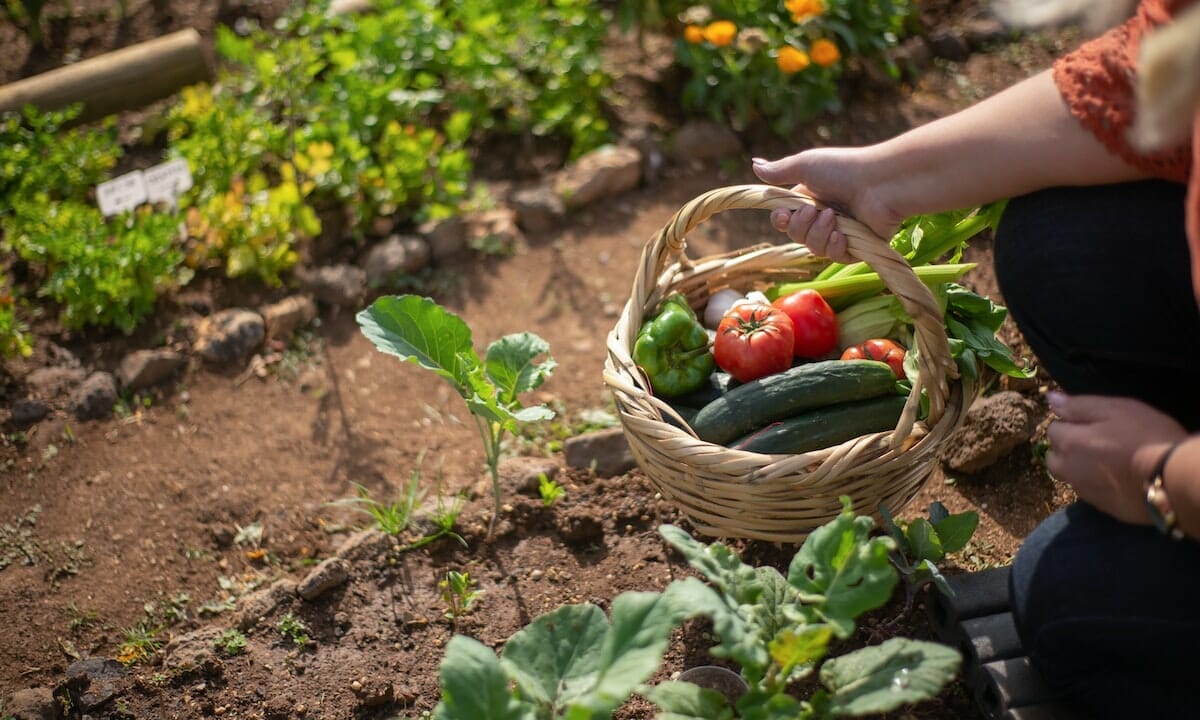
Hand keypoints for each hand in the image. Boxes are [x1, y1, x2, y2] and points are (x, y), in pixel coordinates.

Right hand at [752, 147, 903, 261]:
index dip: (780, 221)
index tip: (783, 215)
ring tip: (834, 218)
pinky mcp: (857, 247)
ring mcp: (841, 232)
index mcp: (810, 199)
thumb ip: (779, 171)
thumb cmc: (844, 169)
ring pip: (814, 248)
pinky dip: (835, 247)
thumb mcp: (806, 165)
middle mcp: (824, 216)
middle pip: (796, 236)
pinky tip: (842, 236)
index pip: (785, 219)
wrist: (881, 183)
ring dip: (819, 234)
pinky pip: (835, 257)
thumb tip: (754, 164)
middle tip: (814, 211)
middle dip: (801, 226)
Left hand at [1045, 391, 1187, 524]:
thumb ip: (1078, 405)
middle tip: (1094, 442)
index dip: (1070, 423)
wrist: (1173, 479)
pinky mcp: (1102, 508)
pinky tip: (1115, 477)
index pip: (1052, 430)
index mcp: (1069, 443)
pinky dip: (1095, 483)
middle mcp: (1069, 470)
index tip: (1091, 423)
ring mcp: (1085, 492)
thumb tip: (1050, 398)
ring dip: (1077, 467)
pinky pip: (1089, 492)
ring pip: (1069, 476)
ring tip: (1105, 460)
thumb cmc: (1146, 436)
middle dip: (1065, 448)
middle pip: (1054, 457)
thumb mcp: (1114, 409)